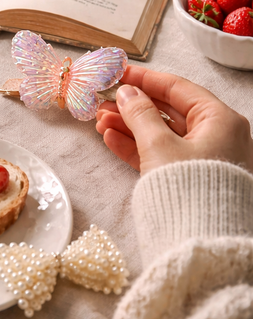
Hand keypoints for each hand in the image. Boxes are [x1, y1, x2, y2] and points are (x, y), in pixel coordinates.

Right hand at [95, 65, 252, 175]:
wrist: (203, 245)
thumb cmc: (190, 189)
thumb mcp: (159, 144)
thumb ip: (140, 113)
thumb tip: (127, 92)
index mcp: (220, 119)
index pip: (177, 88)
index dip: (144, 79)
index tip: (118, 73)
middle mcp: (216, 136)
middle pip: (168, 111)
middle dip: (132, 106)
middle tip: (103, 101)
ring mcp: (204, 159)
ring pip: (161, 133)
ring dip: (128, 126)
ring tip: (98, 121)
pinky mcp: (190, 179)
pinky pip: (161, 155)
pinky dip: (136, 147)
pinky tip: (110, 139)